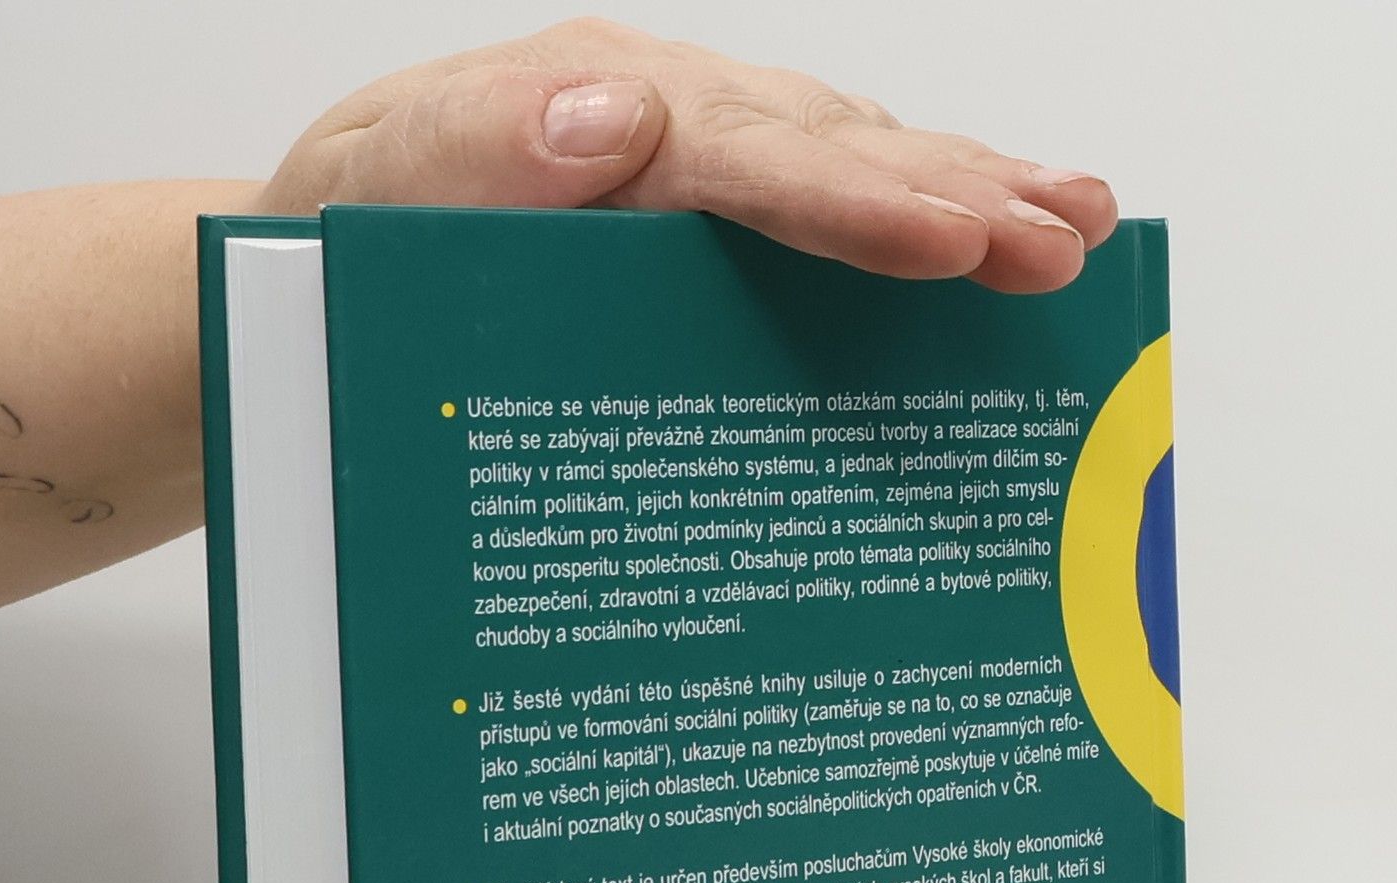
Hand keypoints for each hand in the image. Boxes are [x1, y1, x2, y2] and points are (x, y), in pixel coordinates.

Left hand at [258, 17, 1115, 294]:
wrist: (321, 258)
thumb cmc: (345, 234)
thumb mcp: (370, 190)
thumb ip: (475, 151)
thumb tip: (612, 119)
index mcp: (590, 110)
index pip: (742, 154)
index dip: (851, 200)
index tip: (949, 238)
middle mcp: (662, 119)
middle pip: (828, 145)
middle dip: (958, 191)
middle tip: (1066, 240)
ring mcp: (692, 160)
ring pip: (848, 159)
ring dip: (970, 188)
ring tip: (1075, 222)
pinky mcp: (705, 213)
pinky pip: (824, 200)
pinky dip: (918, 210)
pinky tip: (988, 228)